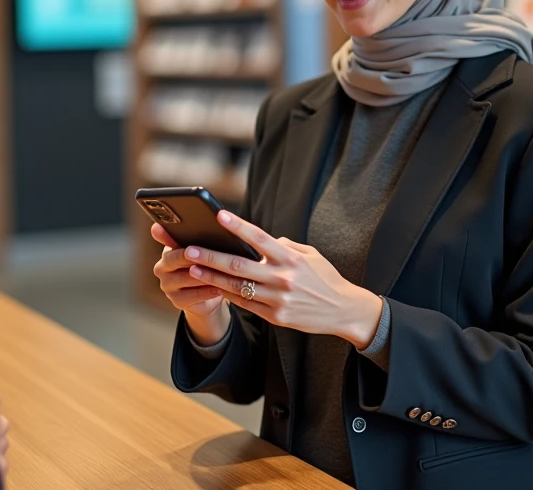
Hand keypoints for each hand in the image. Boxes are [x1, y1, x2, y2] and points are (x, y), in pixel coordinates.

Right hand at [150, 223, 230, 345]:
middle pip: (174, 259)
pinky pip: (192, 296)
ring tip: (217, 271)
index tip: (173, 232)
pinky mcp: (176, 301)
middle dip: (190, 256)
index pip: (166, 239)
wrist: (207, 296)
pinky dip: (206, 292)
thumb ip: (201, 238)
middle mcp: (162, 267)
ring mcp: (167, 286)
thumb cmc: (207, 267)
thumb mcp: (204, 251)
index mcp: (167, 250)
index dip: (166, 234)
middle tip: (203, 253)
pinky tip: (219, 288)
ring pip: (184, 278)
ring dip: (202, 274)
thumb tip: (217, 218)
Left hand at [183, 211, 382, 348]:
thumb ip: (284, 246)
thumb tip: (260, 240)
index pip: (259, 238)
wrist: (343, 310)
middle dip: (211, 257)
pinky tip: (213, 287)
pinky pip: (245, 304)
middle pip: (239, 265)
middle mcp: (282, 278)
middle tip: (189, 249)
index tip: (219, 215)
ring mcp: (277, 300)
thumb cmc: (325, 278)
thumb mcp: (310, 255)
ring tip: (191, 268)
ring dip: (212, 277)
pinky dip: (228, 295)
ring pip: (236, 287)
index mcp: (290, 259)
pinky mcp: (275, 317)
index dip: (238, 226)